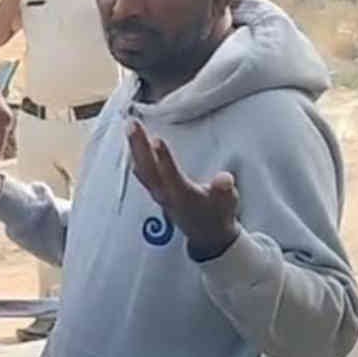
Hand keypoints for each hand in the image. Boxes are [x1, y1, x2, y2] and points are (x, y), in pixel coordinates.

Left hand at [127, 120, 239, 259]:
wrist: (205, 232)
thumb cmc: (217, 212)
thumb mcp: (227, 203)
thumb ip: (224, 191)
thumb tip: (225, 179)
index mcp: (183, 196)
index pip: (170, 176)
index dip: (164, 159)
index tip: (156, 140)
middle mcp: (165, 194)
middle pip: (148, 169)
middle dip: (139, 147)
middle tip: (132, 124)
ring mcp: (157, 192)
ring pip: (141, 168)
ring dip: (134, 147)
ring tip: (130, 125)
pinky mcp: (154, 189)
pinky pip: (140, 170)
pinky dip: (135, 154)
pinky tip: (132, 139)